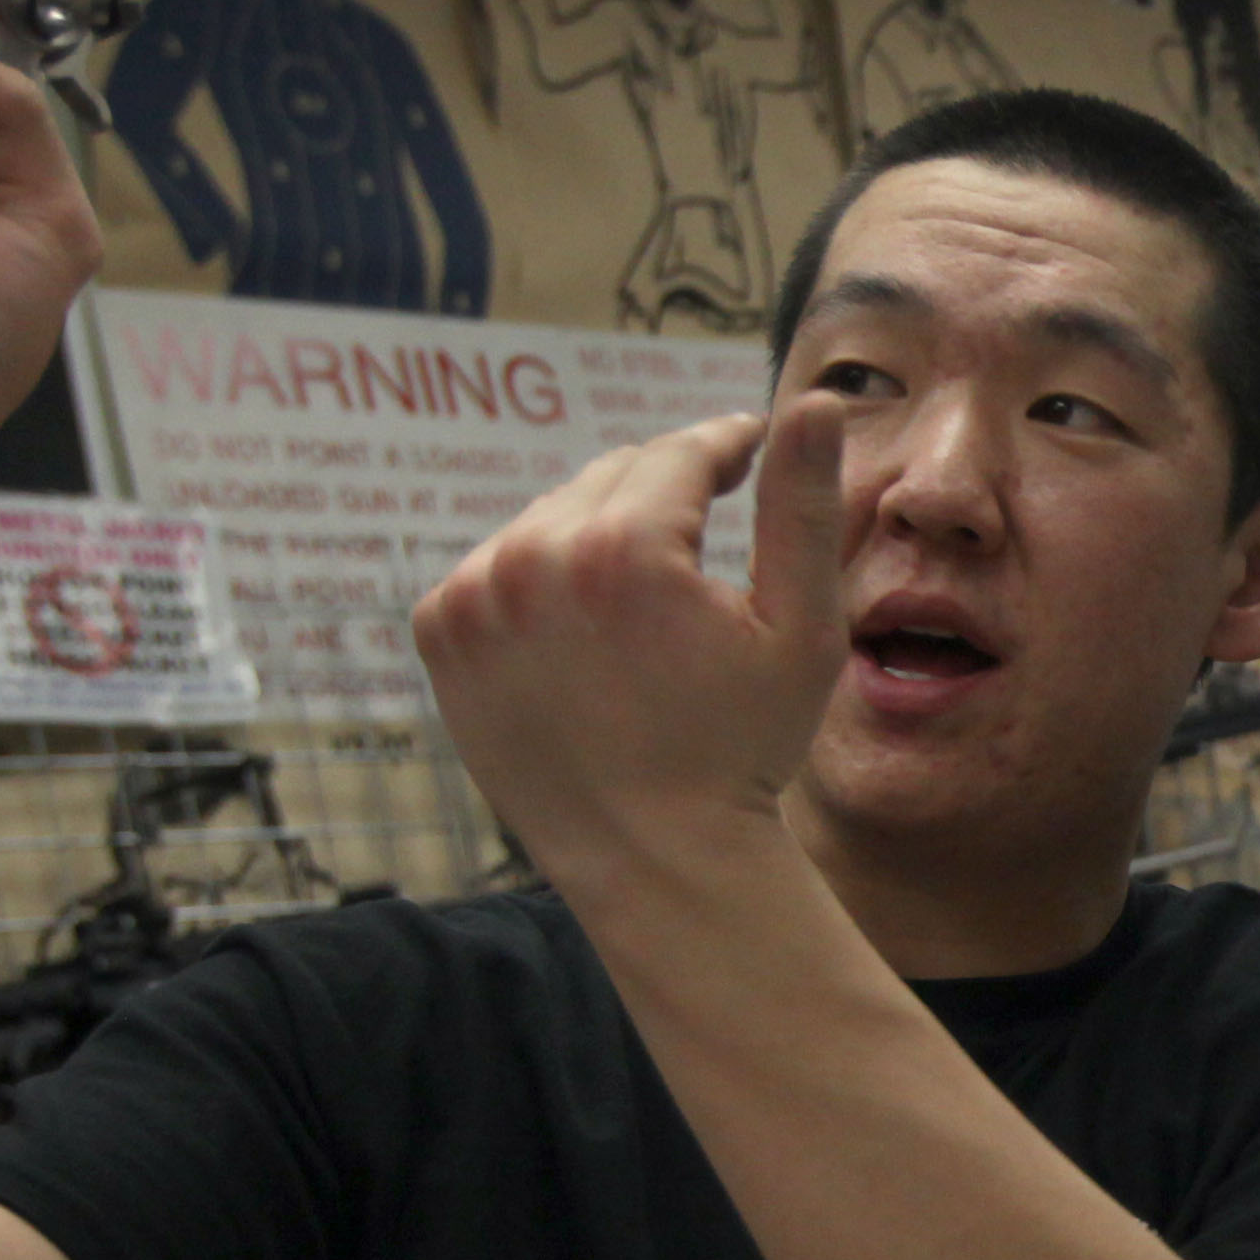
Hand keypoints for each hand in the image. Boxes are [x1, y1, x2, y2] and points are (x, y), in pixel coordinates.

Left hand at [414, 402, 845, 903]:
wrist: (653, 858)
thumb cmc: (743, 748)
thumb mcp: (800, 628)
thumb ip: (803, 506)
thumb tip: (818, 401)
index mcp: (624, 551)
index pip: (681, 454)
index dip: (727, 445)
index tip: (750, 446)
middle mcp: (532, 561)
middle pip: (614, 477)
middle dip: (665, 495)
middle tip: (706, 532)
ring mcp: (473, 598)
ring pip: (553, 516)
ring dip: (601, 532)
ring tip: (646, 594)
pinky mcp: (441, 633)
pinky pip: (500, 564)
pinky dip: (541, 578)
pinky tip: (587, 630)